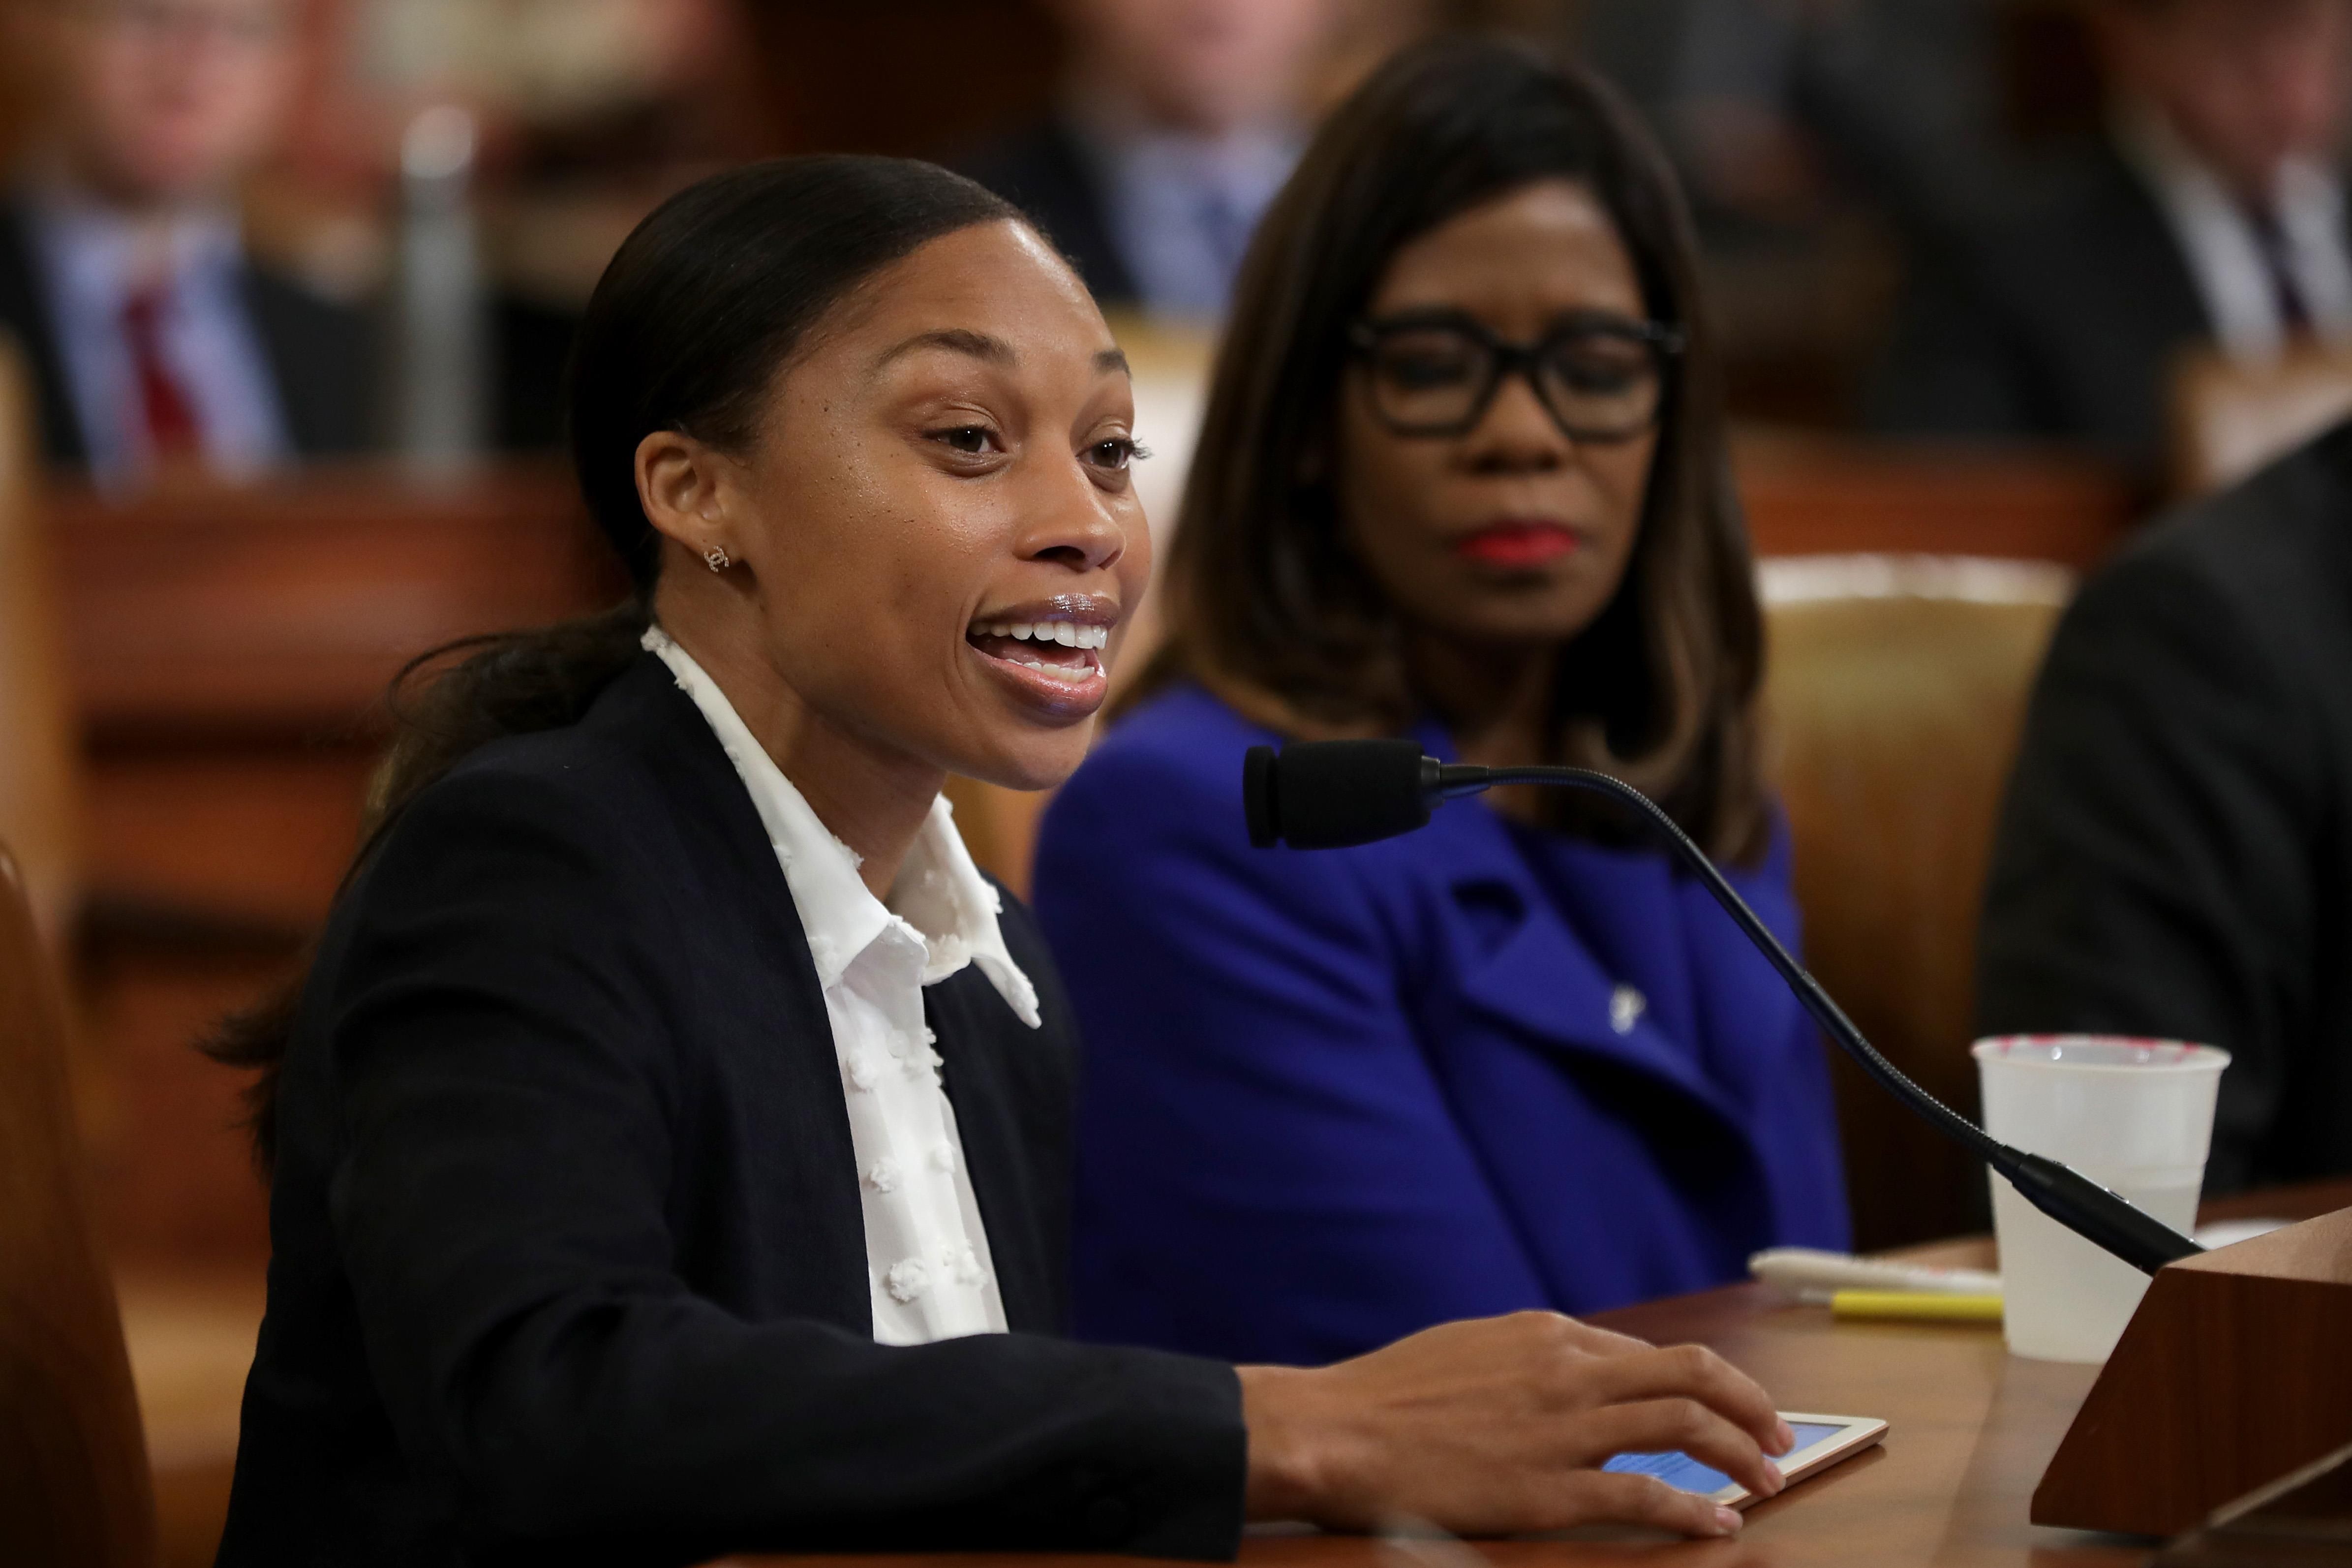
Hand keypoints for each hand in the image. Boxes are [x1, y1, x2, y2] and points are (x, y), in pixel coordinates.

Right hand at [1237, 1311, 1793, 1538]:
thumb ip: (1527, 1360)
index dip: (1707, 1382)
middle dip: (1749, 1405)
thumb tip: (1569, 1373)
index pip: (1651, 1354)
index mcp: (1546, 1335)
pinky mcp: (1548, 1487)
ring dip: (1738, 1452)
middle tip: (1778, 1437)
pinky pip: (1645, 1494)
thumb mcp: (1468, 1350)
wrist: (1334, 1429)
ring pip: (1683, 1426)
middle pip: (1691, 1375)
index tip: (1733, 1407)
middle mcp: (1566, 1370)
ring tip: (1766, 1478)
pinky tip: (1719, 1523)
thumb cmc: (1386, 1397)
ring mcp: (1561, 1429)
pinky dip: (1694, 1508)